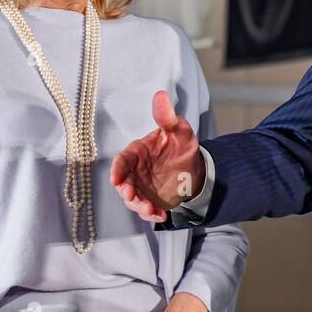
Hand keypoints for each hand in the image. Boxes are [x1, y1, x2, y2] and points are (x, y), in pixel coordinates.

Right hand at [111, 90, 203, 222]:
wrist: (195, 167)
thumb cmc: (182, 145)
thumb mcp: (179, 130)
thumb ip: (167, 117)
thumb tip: (161, 95)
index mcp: (138, 152)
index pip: (123, 160)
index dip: (118, 169)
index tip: (116, 178)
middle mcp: (136, 171)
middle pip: (124, 182)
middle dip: (125, 190)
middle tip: (131, 196)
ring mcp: (142, 187)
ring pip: (133, 199)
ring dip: (139, 206)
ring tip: (150, 210)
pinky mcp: (150, 200)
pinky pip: (147, 209)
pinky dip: (152, 214)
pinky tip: (161, 216)